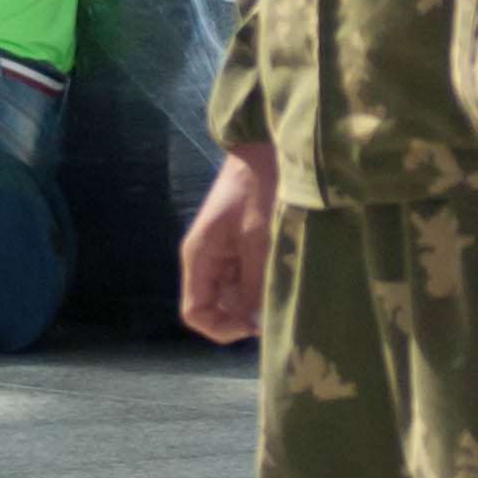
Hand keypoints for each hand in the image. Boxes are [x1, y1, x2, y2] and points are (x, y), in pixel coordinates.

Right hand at [177, 144, 277, 343]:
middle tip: (276, 308)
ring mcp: (222, 253)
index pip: (195, 313)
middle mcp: (205, 259)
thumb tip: (256, 325)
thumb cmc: (259, 188)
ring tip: (282, 286)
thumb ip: (254, 284)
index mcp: (198, 256)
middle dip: (243, 314)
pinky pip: (245, 278)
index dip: (222, 328)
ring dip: (256, 298)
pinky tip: (282, 272)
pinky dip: (262, 282)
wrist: (268, 148)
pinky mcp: (239, 247)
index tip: (255, 325)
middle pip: (216, 307)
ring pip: (234, 295)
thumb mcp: (259, 239)